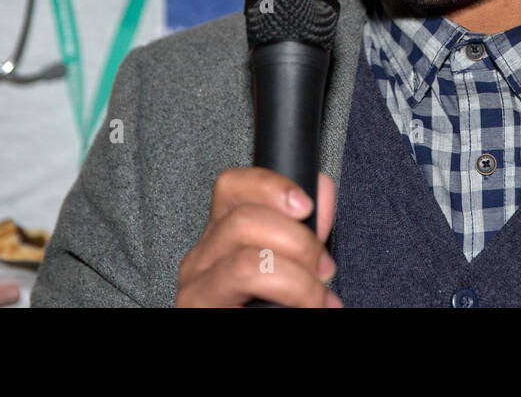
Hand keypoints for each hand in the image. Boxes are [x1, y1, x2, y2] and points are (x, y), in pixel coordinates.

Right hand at [175, 168, 340, 307]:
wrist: (257, 336)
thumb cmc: (270, 312)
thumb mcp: (289, 263)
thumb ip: (303, 230)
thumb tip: (320, 190)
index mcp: (222, 239)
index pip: (232, 188)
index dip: (272, 185)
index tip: (307, 205)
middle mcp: (201, 261)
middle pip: (245, 220)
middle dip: (299, 241)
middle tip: (323, 270)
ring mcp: (197, 292)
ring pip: (248, 261)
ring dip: (298, 279)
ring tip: (316, 299)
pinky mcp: (200, 314)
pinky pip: (247, 285)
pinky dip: (291, 294)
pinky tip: (306, 310)